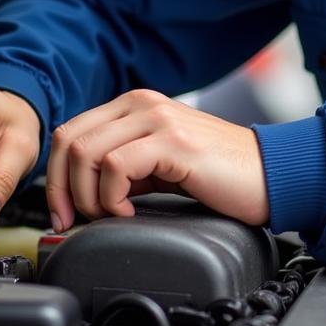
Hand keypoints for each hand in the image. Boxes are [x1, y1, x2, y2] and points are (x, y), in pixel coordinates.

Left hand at [46, 89, 268, 231]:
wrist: (270, 175)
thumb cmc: (221, 175)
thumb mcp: (160, 165)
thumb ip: (124, 167)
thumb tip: (79, 194)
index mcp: (136, 105)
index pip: (69, 133)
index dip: (55, 178)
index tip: (64, 214)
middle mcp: (143, 104)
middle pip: (69, 141)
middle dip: (62, 190)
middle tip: (77, 221)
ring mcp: (159, 118)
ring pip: (86, 153)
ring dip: (88, 196)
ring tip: (112, 215)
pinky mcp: (173, 140)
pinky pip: (116, 166)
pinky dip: (113, 197)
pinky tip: (132, 211)